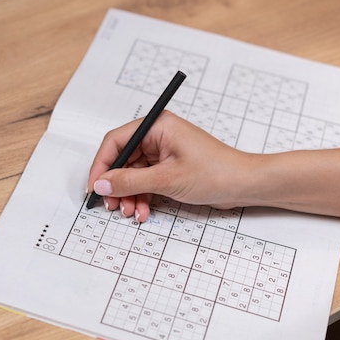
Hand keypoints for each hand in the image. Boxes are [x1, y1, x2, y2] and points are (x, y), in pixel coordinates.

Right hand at [87, 111, 255, 221]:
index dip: (102, 166)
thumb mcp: (167, 179)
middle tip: (112, 206)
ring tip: (131, 213)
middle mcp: (158, 136)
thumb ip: (130, 181)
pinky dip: (142, 197)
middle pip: (122, 160)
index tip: (94, 187)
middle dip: (116, 185)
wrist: (245, 185)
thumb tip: (101, 184)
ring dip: (129, 195)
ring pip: (133, 174)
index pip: (116, 141)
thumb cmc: (215, 172)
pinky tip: (143, 212)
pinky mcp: (170, 168)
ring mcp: (164, 153)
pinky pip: (146, 182)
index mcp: (157, 126)